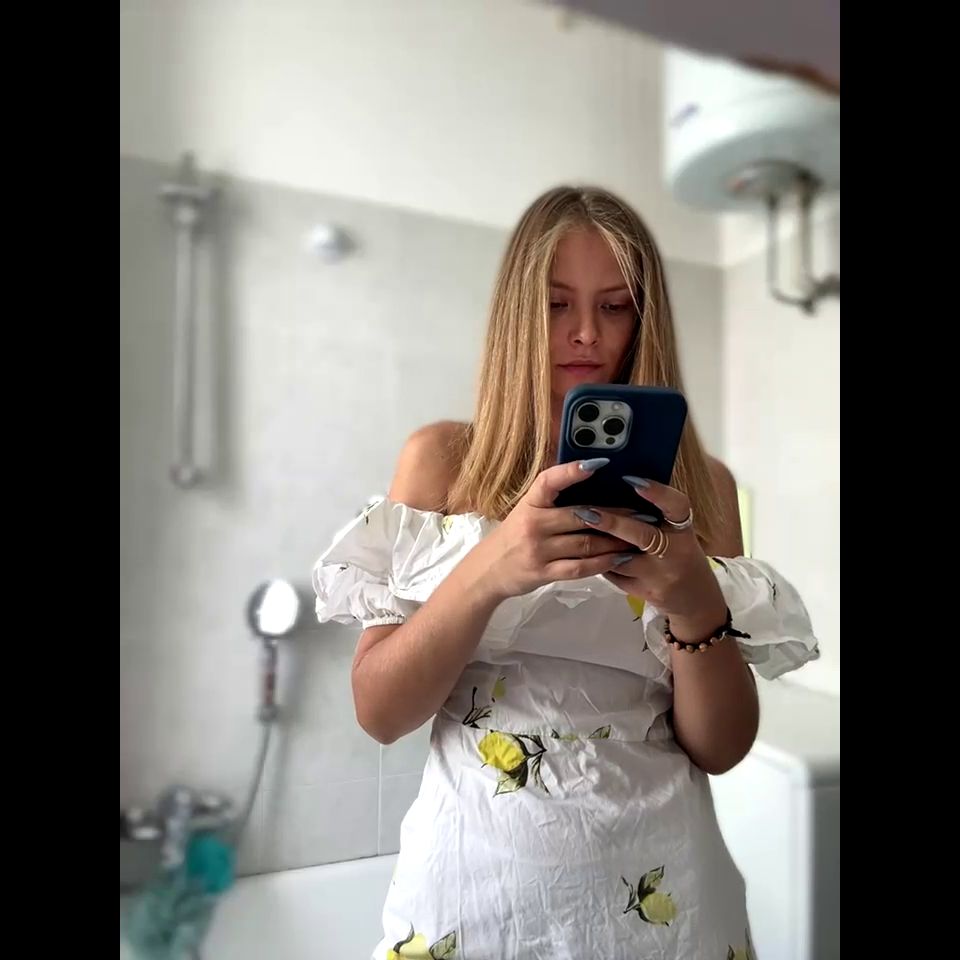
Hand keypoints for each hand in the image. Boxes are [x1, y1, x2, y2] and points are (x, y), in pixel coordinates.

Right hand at [473, 459, 633, 601]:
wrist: (488, 571)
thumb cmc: (513, 537)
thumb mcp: (526, 512)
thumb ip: (553, 502)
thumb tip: (591, 485)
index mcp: (529, 504)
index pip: (549, 481)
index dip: (572, 470)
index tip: (599, 463)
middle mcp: (533, 524)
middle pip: (580, 515)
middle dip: (615, 515)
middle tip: (642, 512)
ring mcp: (538, 549)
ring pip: (586, 543)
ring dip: (615, 540)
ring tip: (638, 537)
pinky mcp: (544, 572)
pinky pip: (580, 567)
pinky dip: (603, 563)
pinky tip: (620, 558)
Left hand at [575, 476, 726, 633]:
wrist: (695, 599)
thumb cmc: (679, 554)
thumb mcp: (676, 532)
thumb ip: (655, 514)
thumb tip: (618, 486)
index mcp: (683, 530)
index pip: (677, 506)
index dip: (656, 492)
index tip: (631, 479)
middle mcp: (675, 552)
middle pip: (642, 535)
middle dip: (612, 523)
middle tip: (586, 511)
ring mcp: (660, 575)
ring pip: (621, 559)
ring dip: (598, 546)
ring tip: (575, 533)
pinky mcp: (645, 592)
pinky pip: (615, 575)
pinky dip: (600, 563)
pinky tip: (587, 555)